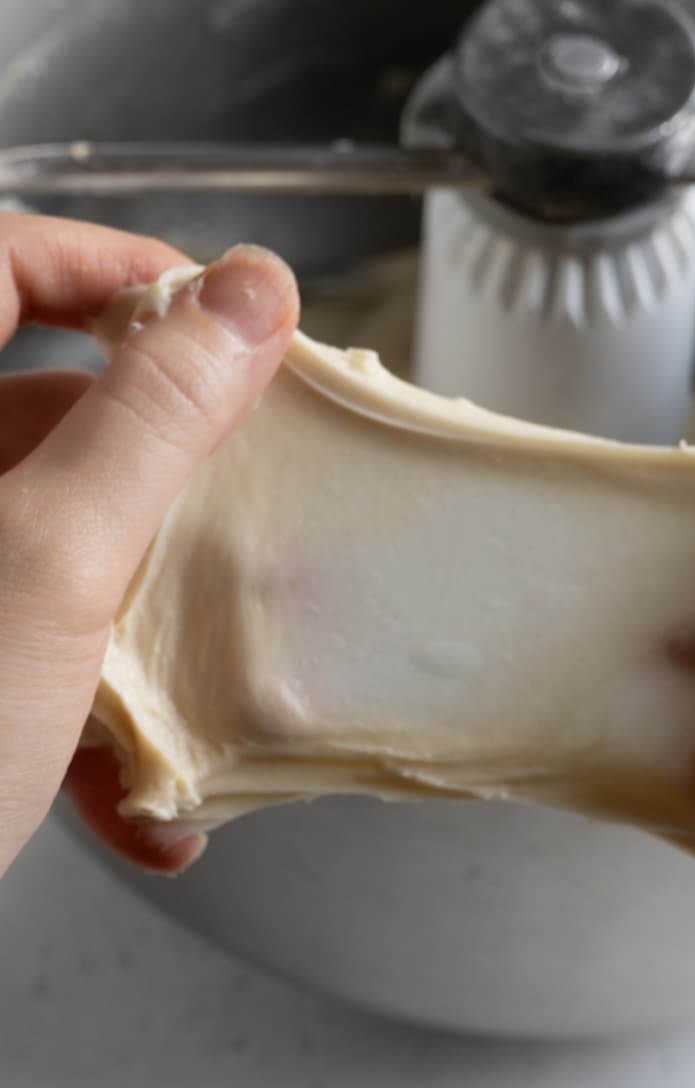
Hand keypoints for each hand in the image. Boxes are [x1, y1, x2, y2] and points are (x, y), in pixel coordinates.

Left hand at [0, 214, 298, 878]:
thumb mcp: (51, 564)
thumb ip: (152, 418)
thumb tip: (245, 299)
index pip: (1, 262)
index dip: (118, 267)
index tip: (222, 315)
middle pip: (47, 414)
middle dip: (160, 479)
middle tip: (241, 506)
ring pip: (56, 546)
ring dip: (136, 622)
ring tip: (196, 676)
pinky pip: (34, 641)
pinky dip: (89, 709)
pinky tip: (128, 792)